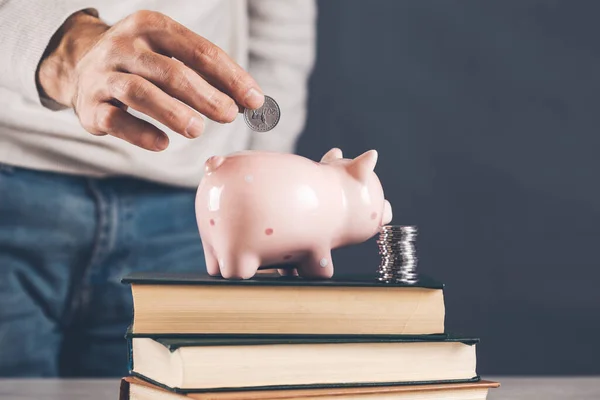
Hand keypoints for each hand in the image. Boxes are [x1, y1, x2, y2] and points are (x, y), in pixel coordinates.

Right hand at [37, 10, 264, 150]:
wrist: (80, 67)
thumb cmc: (142, 64)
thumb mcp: (170, 55)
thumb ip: (207, 75)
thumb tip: (250, 101)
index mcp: (152, 26)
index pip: (199, 50)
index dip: (230, 76)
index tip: (255, 99)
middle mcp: (124, 46)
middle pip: (170, 71)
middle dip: (205, 95)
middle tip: (230, 115)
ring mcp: (104, 75)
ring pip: (140, 92)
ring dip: (172, 112)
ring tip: (198, 130)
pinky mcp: (90, 106)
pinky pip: (116, 120)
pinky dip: (140, 133)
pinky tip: (163, 144)